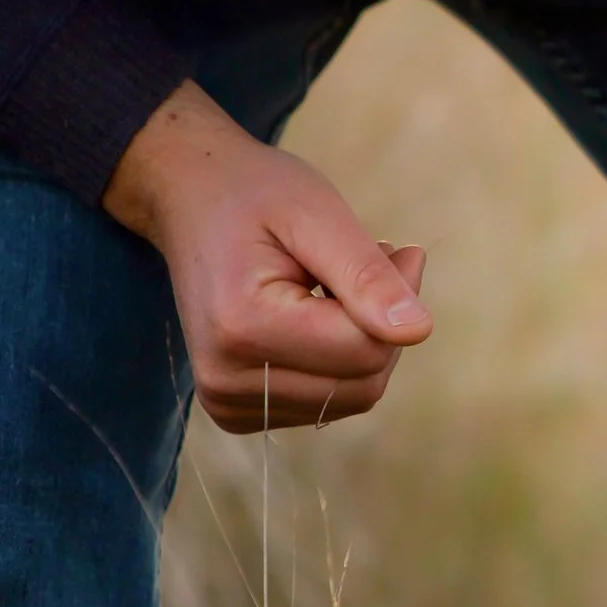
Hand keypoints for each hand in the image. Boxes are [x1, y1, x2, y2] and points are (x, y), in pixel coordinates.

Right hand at [103, 81, 432, 432]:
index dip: (400, 300)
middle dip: (385, 326)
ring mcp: (226, 403)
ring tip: (339, 285)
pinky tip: (320, 315)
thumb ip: (365, 275)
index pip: (366, 350)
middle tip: (376, 262)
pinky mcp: (236, 410)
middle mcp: (226, 379)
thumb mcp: (316, 214)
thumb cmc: (255, 196)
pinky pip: (327, 402)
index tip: (401, 251)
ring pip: (353, 396)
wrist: (190, 200)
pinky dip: (340, 361)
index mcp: (242, 328)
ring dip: (365, 342)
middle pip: (364, 382)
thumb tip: (416, 332)